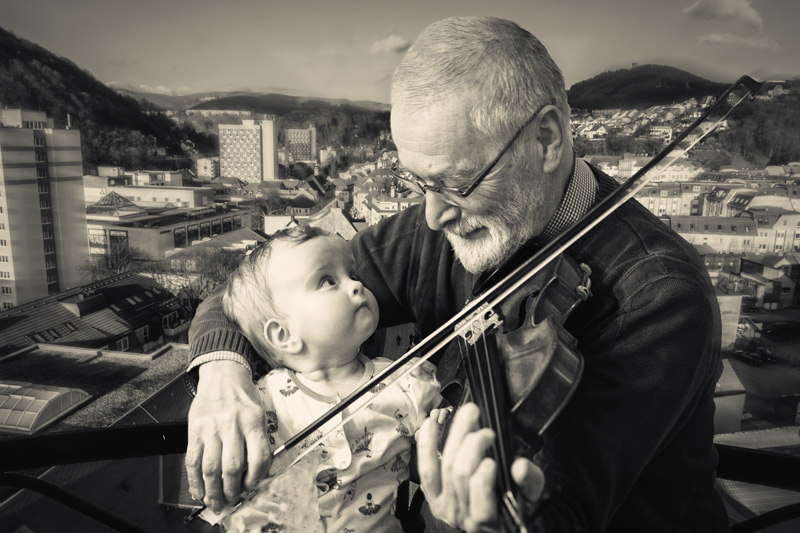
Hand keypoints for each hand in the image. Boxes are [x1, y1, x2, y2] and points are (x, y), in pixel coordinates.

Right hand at [185, 361, 270, 512]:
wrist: (223, 373)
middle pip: (233, 467)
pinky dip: (194, 480)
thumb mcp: (260, 412)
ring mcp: (211, 427)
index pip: (259, 457)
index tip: (252, 486)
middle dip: (233, 490)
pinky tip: (199, 491)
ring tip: (216, 502)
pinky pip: (193, 460)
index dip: (256, 478)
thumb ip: (258, 439)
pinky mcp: (195, 429)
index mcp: (253, 421)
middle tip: (233, 500)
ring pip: (211, 468)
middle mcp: (233, 424)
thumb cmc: (243, 395)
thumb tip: (256, 471)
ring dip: (213, 491)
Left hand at [416, 403, 544, 531]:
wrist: (498, 523)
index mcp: (487, 521)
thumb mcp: (530, 498)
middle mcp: (461, 515)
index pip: (480, 497)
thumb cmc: (513, 507)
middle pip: (460, 473)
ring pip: (445, 465)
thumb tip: (520, 466)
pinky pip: (426, 467)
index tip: (494, 455)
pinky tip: (431, 423)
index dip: (483, 476)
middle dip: (473, 445)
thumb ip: (530, 483)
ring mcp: (444, 505)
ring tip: (469, 415)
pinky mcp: (432, 495)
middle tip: (487, 430)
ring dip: (456, 435)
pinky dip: (428, 443)